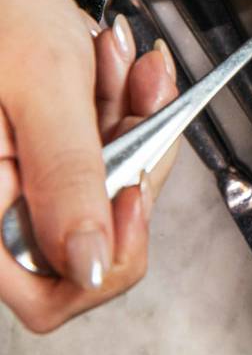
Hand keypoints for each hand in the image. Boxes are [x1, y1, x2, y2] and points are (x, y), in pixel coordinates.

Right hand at [0, 0, 178, 331]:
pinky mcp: (57, 154)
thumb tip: (92, 267)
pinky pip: (115, 149)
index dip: (110, 256)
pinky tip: (108, 62)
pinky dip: (125, 105)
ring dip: (133, 119)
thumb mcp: (41, 89)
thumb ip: (66, 179)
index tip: (133, 191)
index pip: (52, 295)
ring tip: (108, 59)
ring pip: (119, 184)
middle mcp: (3, 209)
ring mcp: (32, 184)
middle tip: (136, 91)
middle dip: (134, 158)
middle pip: (104, 233)